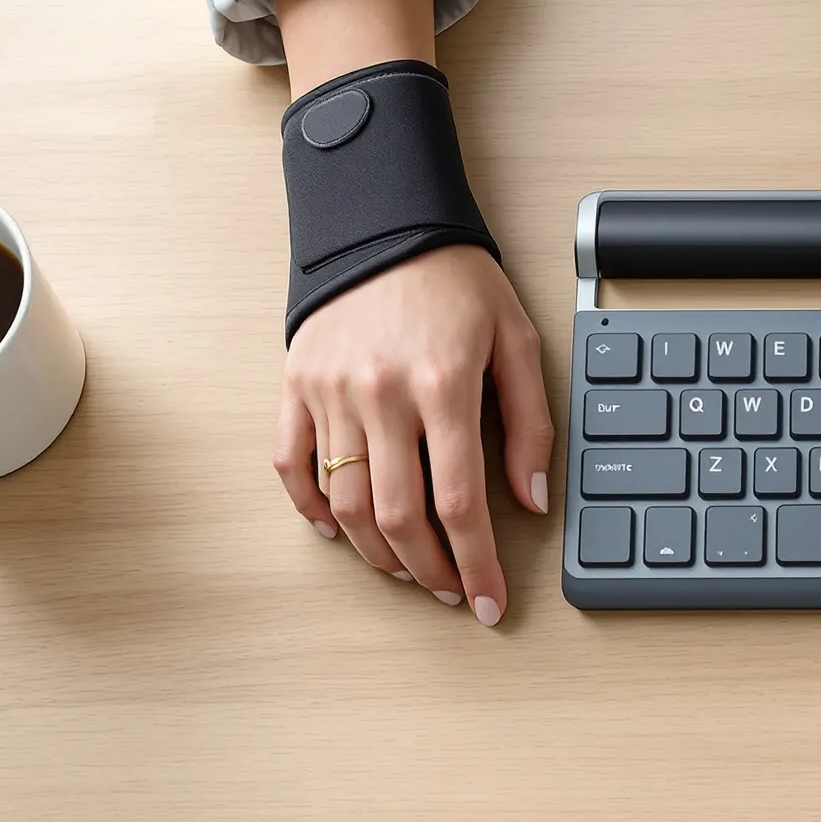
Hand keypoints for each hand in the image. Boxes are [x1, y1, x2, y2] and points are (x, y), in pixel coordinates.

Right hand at [274, 243, 553, 624]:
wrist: (383, 219)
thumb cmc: (457, 280)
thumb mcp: (517, 338)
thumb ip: (529, 423)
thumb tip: (530, 500)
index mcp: (443, 385)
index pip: (460, 503)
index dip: (476, 565)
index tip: (489, 602)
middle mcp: (380, 394)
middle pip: (397, 517)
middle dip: (428, 572)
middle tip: (450, 593)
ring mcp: (331, 392)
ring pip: (344, 504)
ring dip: (375, 553)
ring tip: (406, 568)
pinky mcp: (295, 385)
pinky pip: (290, 466)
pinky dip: (311, 510)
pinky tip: (338, 532)